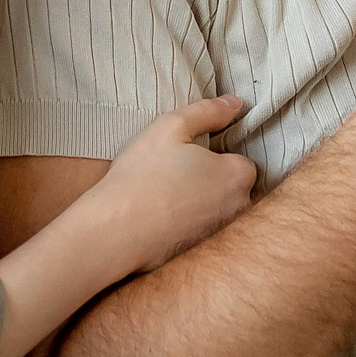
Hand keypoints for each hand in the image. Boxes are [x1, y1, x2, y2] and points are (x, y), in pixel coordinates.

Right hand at [82, 97, 258, 274]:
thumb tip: (236, 103)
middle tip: (173, 171)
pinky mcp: (200, 253)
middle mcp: (238, 209)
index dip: (215, 153)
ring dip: (198, 201)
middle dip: (210, 178)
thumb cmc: (143, 175)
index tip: (188, 153)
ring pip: (215, 208)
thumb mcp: (171, 127)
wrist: (114, 232)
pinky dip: (185, 223)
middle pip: (231, 186)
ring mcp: (220, 235)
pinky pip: (199, 230)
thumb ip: (208, 111)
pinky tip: (159, 216)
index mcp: (237, 176)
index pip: (240, 159)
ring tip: (163, 194)